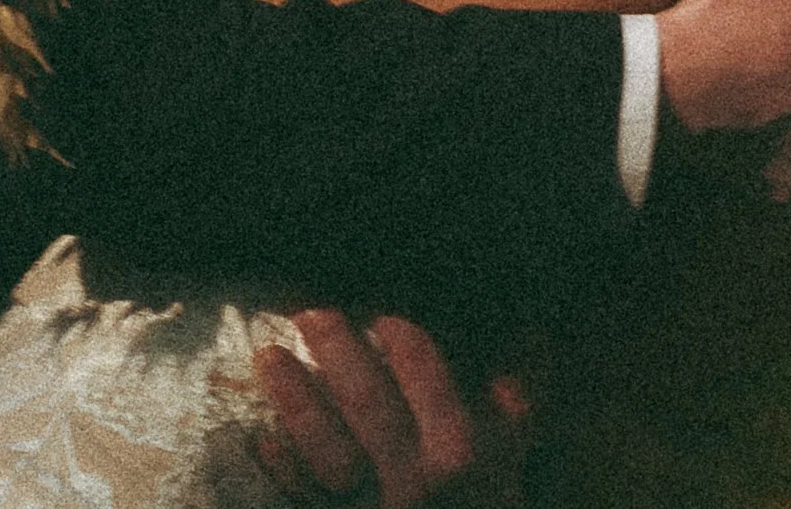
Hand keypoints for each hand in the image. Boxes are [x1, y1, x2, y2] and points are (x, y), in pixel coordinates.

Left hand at [250, 312, 531, 506]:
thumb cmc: (483, 493)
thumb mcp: (512, 443)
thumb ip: (519, 386)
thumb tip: (529, 322)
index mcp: (461, 446)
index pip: (430, 377)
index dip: (404, 338)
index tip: (381, 301)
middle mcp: (416, 478)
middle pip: (370, 405)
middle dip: (338, 352)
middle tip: (310, 308)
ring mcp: (374, 506)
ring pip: (328, 453)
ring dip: (296, 401)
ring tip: (269, 354)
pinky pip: (308, 498)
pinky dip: (284, 468)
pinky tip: (262, 437)